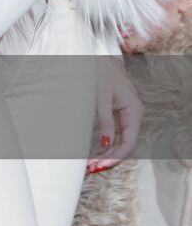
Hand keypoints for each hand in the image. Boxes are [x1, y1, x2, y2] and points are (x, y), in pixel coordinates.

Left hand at [87, 56, 142, 173]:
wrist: (100, 57)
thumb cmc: (101, 73)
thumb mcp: (101, 96)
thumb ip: (105, 120)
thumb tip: (107, 144)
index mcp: (134, 110)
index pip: (129, 141)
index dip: (116, 156)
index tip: (101, 165)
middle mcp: (134, 115)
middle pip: (125, 144)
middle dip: (110, 158)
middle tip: (92, 168)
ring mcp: (127, 116)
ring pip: (120, 141)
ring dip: (108, 154)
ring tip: (91, 165)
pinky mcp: (118, 115)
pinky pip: (115, 135)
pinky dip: (107, 145)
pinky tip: (97, 154)